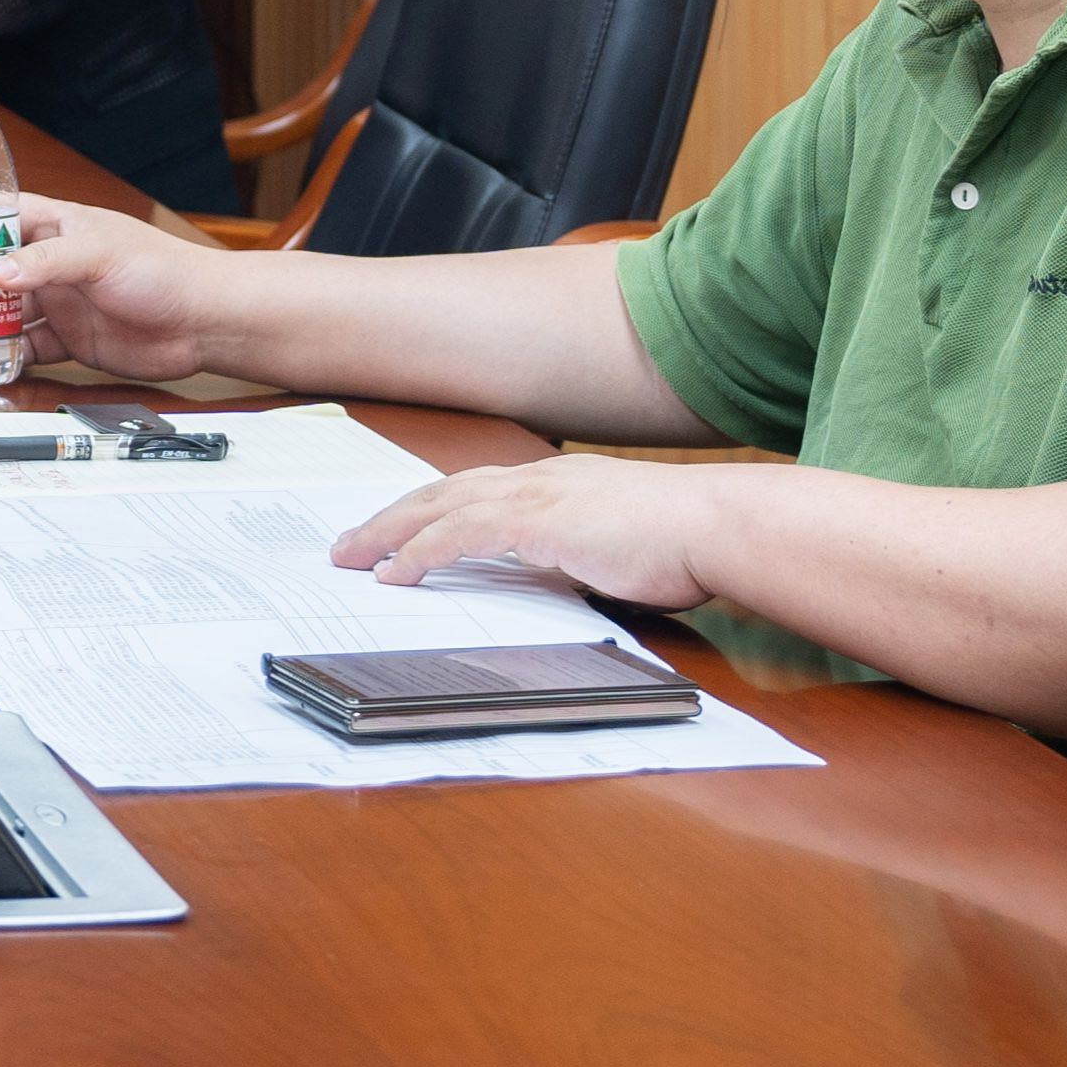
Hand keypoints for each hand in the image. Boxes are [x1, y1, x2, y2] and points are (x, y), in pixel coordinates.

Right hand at [0, 201, 231, 381]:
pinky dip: (8, 356)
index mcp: (57, 226)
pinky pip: (29, 347)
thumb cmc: (162, 270)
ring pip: (7, 312)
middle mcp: (52, 264)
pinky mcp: (71, 340)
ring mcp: (61, 302)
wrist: (203, 322)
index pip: (1, 215)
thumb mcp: (99, 254)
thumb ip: (47, 261)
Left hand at [327, 455, 731, 609]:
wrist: (716, 527)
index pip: (477, 492)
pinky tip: (395, 573)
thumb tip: (560, 586)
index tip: (399, 531)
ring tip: (352, 558)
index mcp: (558, 485)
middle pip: (444, 492)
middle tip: (350, 544)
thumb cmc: (685, 545)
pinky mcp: (537, 520)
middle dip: (392, 517)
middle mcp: (539, 480)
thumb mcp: (618, 551)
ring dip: (389, 533)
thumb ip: (580, 560)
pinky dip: (421, 553)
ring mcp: (536, 495)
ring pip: (439, 508)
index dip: (432, 511)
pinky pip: (460, 535)